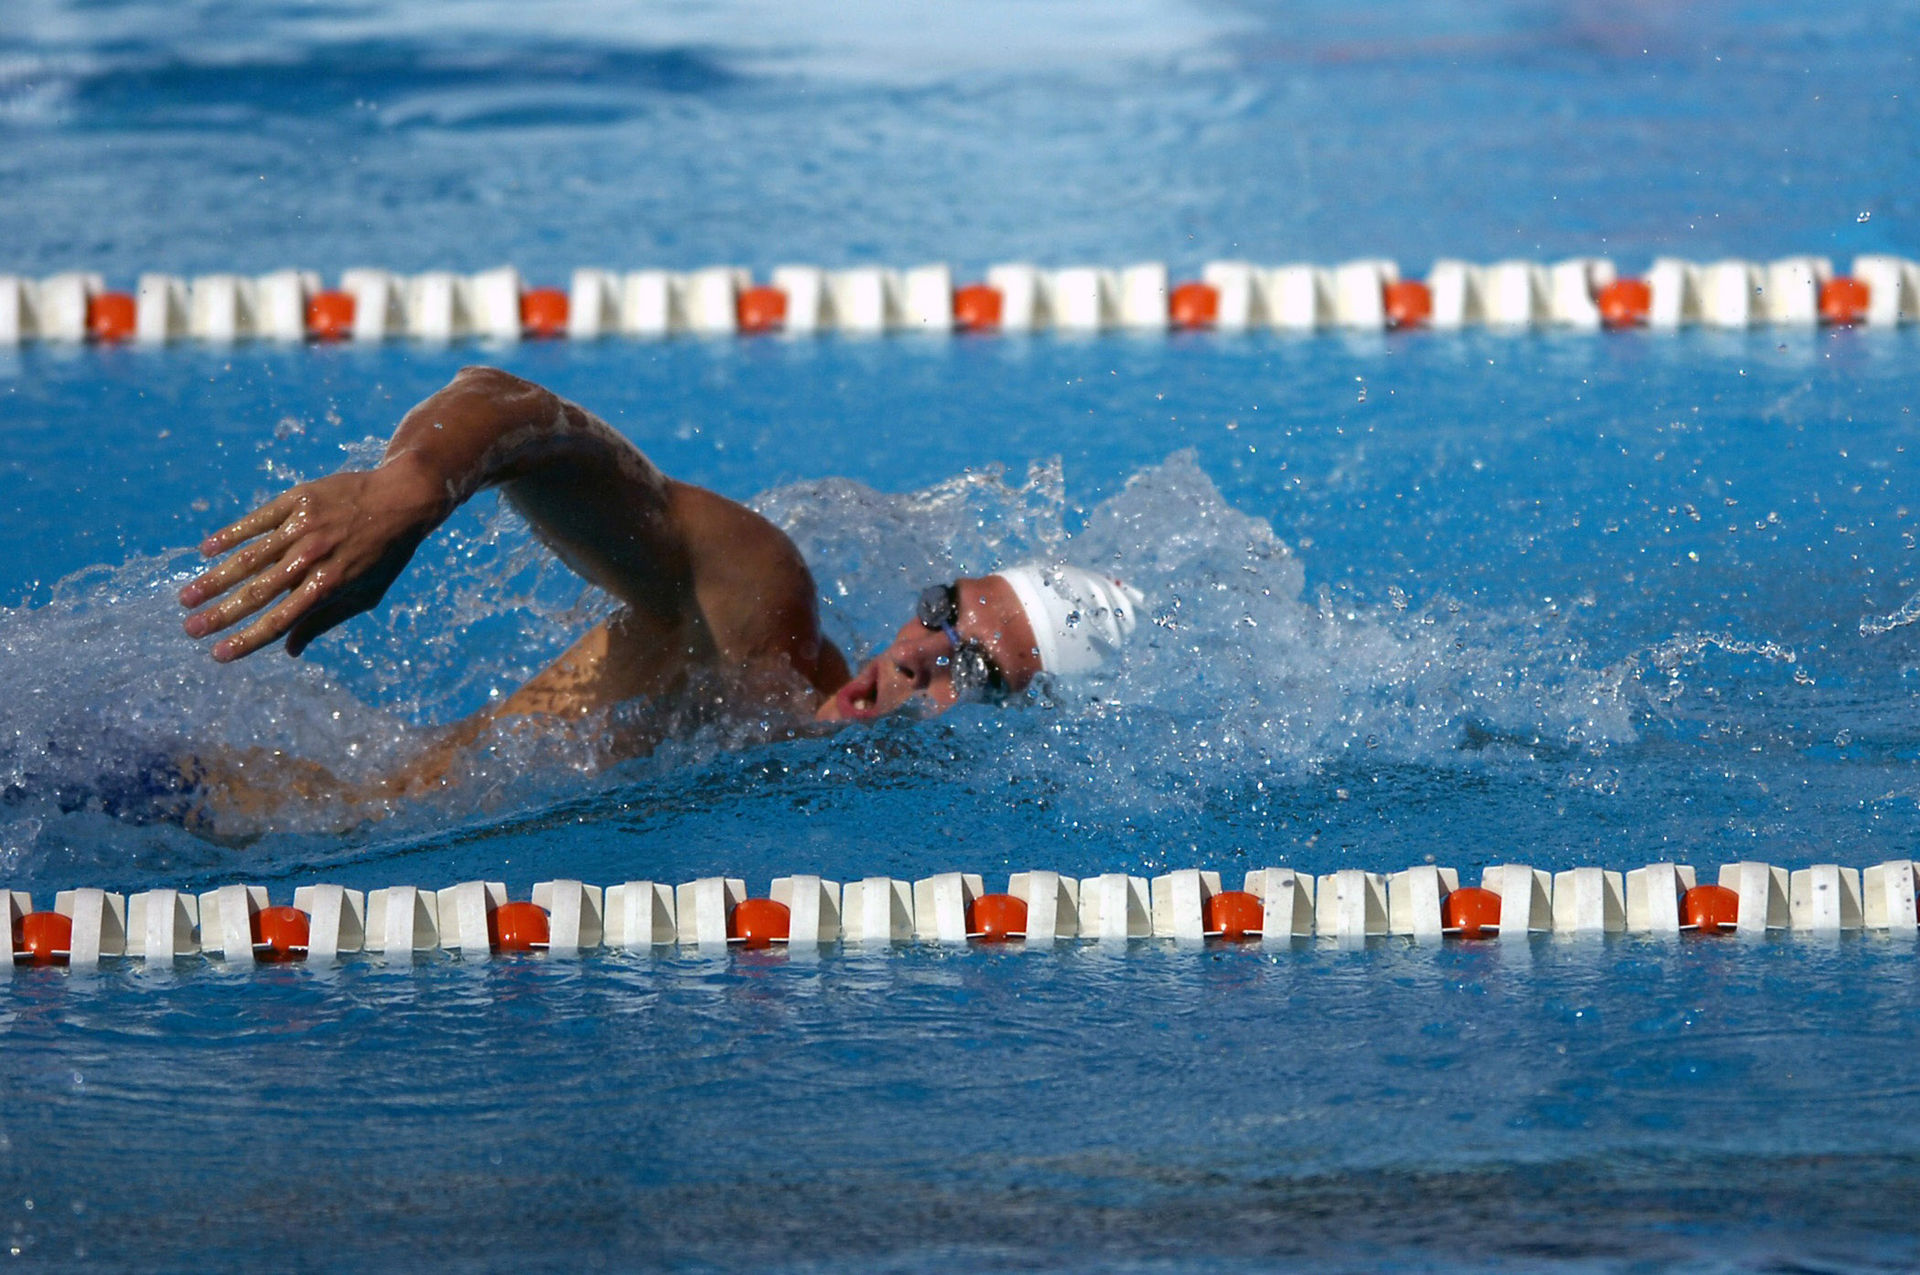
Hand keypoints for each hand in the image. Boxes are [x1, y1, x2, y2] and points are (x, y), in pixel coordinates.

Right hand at [180, 462, 445, 660]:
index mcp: (330, 585)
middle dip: (220, 614)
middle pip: (258, 592)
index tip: (218, 654)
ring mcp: (303, 527)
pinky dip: (230, 535)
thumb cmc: (385, 554)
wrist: (403, 497)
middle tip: (189, 629)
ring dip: (214, 579)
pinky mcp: (298, 500)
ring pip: (249, 557)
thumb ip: (325, 620)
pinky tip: (206, 550)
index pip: (280, 620)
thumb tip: (289, 651)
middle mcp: (313, 558)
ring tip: (186, 598)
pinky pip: (257, 520)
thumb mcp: (366, 593)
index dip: (248, 639)